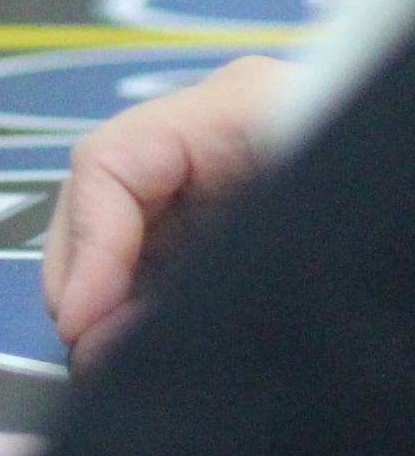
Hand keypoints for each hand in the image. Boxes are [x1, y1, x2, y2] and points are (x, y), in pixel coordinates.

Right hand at [41, 55, 292, 362]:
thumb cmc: (377, 209)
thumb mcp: (288, 246)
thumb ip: (189, 290)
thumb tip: (98, 344)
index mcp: (238, 105)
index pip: (109, 160)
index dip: (83, 248)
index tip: (77, 322)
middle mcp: (220, 124)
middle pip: (104, 190)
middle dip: (83, 273)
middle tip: (82, 344)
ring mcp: (225, 162)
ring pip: (127, 222)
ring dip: (108, 290)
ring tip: (106, 351)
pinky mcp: (235, 203)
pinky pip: (164, 244)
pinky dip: (142, 292)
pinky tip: (135, 333)